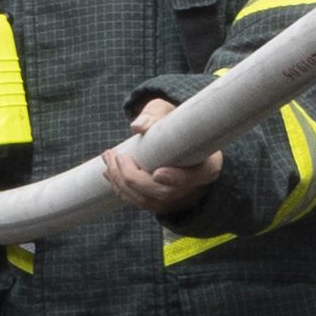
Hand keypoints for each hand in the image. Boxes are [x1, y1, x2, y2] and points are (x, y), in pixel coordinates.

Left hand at [102, 93, 224, 218]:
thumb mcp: (169, 113)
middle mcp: (193, 187)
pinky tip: (109, 174)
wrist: (178, 138)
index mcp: (206, 165)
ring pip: (147, 200)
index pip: (195, 177)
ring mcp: (176, 198)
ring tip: (108, 159)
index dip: (177, 179)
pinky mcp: (160, 202)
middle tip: (116, 156)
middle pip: (164, 193)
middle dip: (134, 178)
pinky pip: (139, 202)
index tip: (157, 173)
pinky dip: (121, 190)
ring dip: (121, 183)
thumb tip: (138, 126)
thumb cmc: (175, 123)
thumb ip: (156, 115)